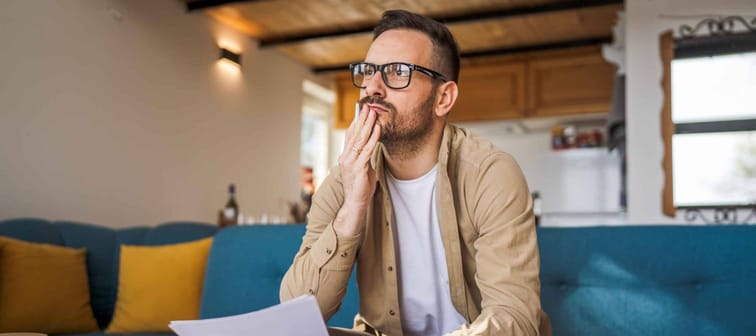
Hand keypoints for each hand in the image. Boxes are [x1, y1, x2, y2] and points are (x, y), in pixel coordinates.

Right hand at [333, 105, 380, 236]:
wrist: (356, 203)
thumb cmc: (360, 187)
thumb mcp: (362, 168)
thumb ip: (364, 157)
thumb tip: (371, 147)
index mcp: (345, 156)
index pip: (350, 135)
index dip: (356, 122)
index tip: (361, 111)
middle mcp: (345, 157)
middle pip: (354, 134)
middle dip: (362, 119)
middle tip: (368, 106)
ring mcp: (350, 162)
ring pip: (360, 139)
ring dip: (368, 125)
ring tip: (373, 113)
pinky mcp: (358, 168)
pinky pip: (366, 149)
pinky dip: (373, 138)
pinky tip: (378, 129)